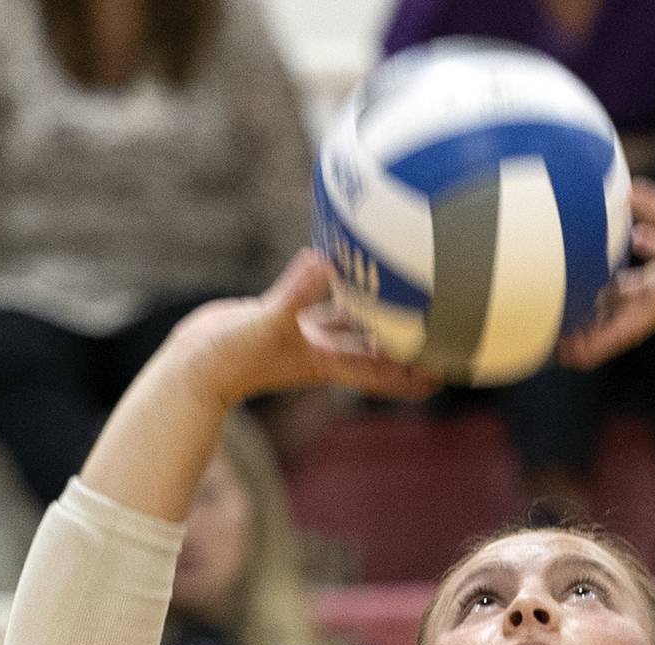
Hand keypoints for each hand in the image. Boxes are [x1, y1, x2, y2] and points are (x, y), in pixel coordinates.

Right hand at [167, 250, 439, 407]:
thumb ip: (296, 293)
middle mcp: (329, 352)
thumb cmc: (228, 356)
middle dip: (418, 340)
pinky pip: (326, 301)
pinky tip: (354, 262)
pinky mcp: (290, 317)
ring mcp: (310, 336)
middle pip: (386, 350)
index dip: (426, 370)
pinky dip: (343, 287)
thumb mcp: (266, 321)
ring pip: (359, 324)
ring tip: (419, 289)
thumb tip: (324, 261)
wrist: (195, 366)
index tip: (460, 360)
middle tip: (455, 319)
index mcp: (333, 362)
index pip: (391, 373)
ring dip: (385, 312)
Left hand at [560, 181, 654, 369]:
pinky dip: (641, 232)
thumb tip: (629, 193)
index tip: (553, 351)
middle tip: (549, 309)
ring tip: (574, 267)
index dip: (583, 347)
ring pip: (631, 276)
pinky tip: (626, 217)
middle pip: (612, 309)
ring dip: (605, 274)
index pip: (611, 335)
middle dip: (583, 312)